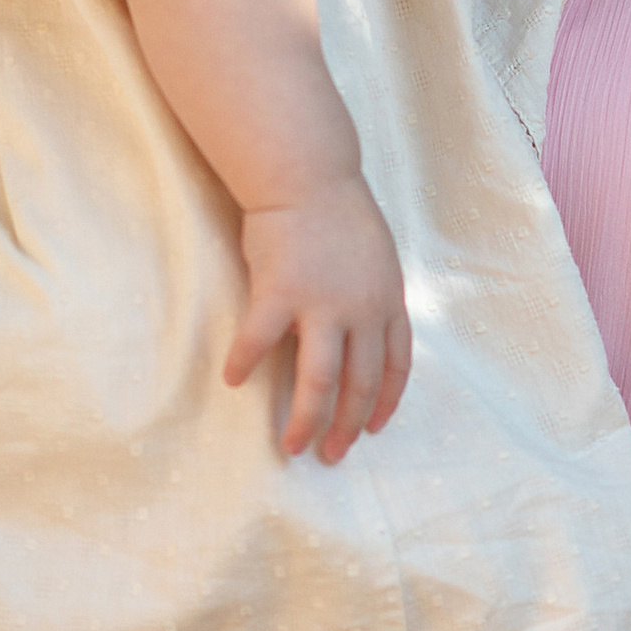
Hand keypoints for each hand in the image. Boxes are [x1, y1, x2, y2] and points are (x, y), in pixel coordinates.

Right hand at [225, 177, 411, 459]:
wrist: (307, 176)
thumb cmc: (339, 213)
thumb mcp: (378, 258)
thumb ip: (375, 298)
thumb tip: (368, 335)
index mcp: (388, 301)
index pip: (396, 366)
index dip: (386, 402)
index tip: (375, 429)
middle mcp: (362, 310)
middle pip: (360, 383)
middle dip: (347, 426)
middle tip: (331, 454)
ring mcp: (322, 303)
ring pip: (319, 380)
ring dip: (306, 419)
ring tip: (292, 446)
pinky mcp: (279, 294)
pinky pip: (260, 342)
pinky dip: (245, 364)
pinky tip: (234, 380)